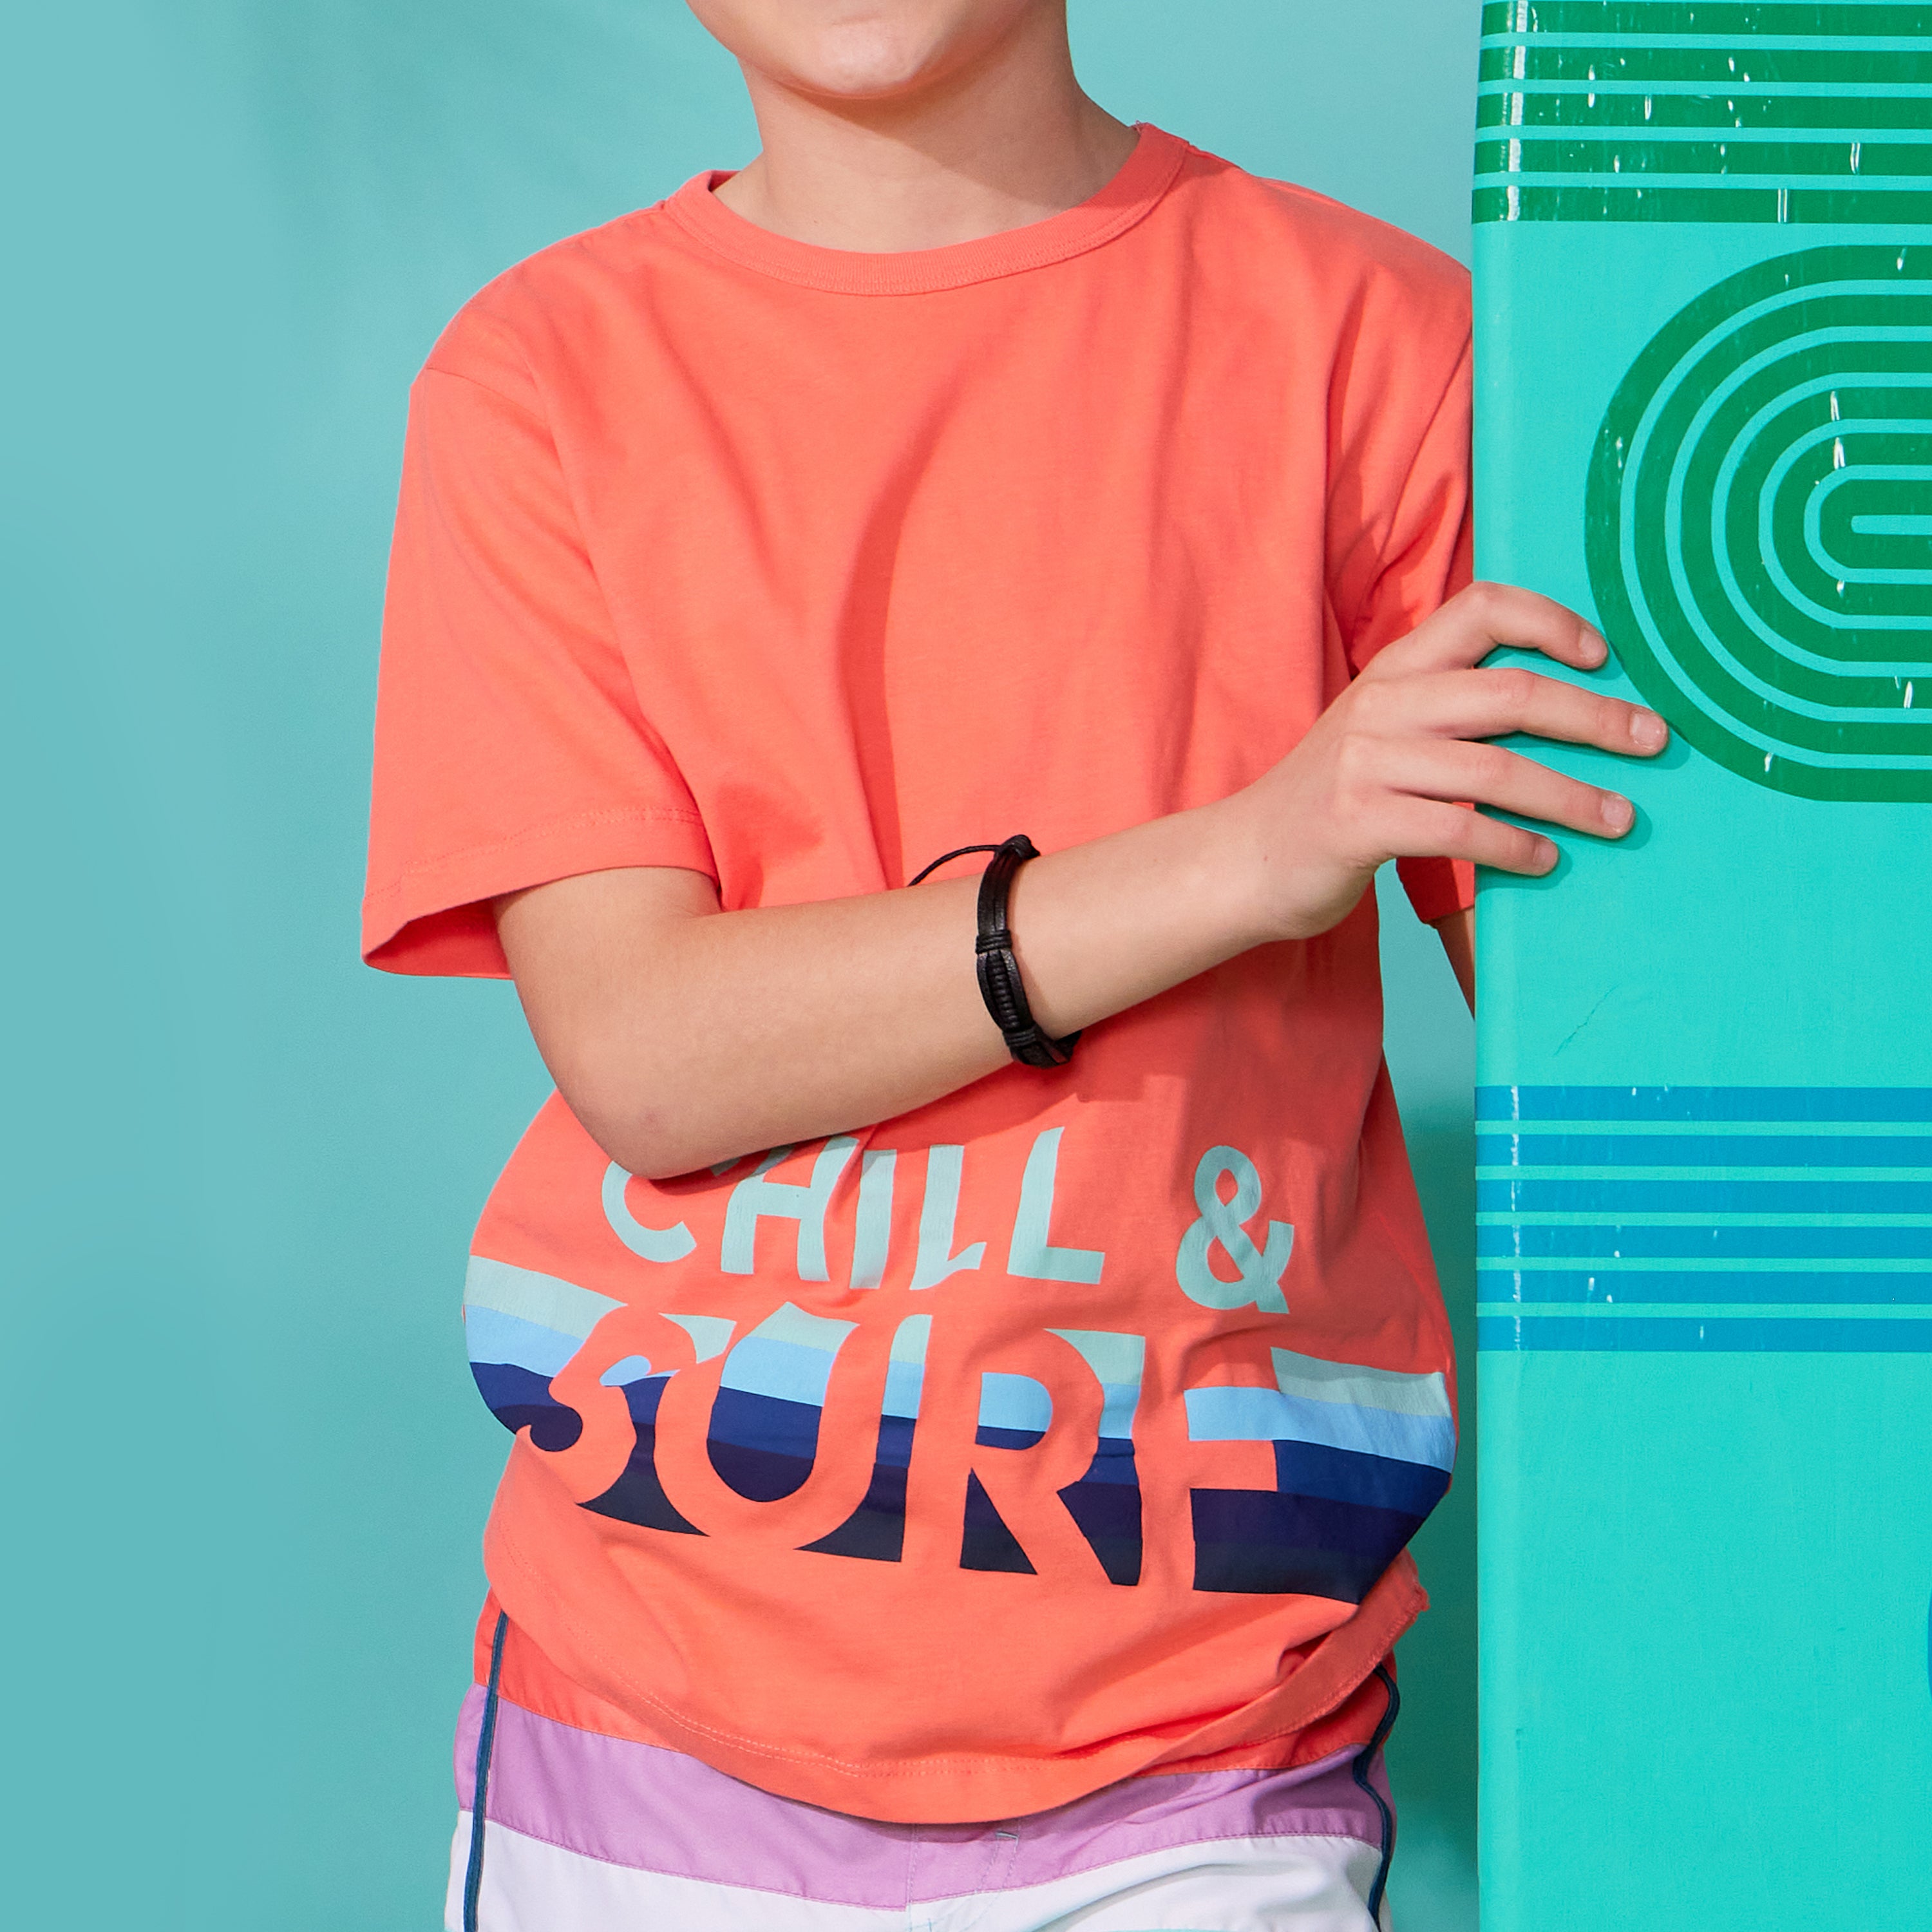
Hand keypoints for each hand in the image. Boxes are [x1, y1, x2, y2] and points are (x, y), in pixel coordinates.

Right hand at [1222, 581, 1668, 942]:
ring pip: (1495, 768)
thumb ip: (1449, 709)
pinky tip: (1546, 860)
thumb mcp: (1383, 731)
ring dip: (1572, 796)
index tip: (1603, 656)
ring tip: (1620, 819)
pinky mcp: (1357, 823)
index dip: (1551, 620)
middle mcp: (1381, 704)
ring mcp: (1365, 763)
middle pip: (1510, 691)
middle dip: (1595, 716)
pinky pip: (1460, 829)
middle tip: (1653, 740)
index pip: (1480, 607)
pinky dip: (1515, 846)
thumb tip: (1563, 710)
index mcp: (1394, 669)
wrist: (1245, 860)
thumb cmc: (1335, 800)